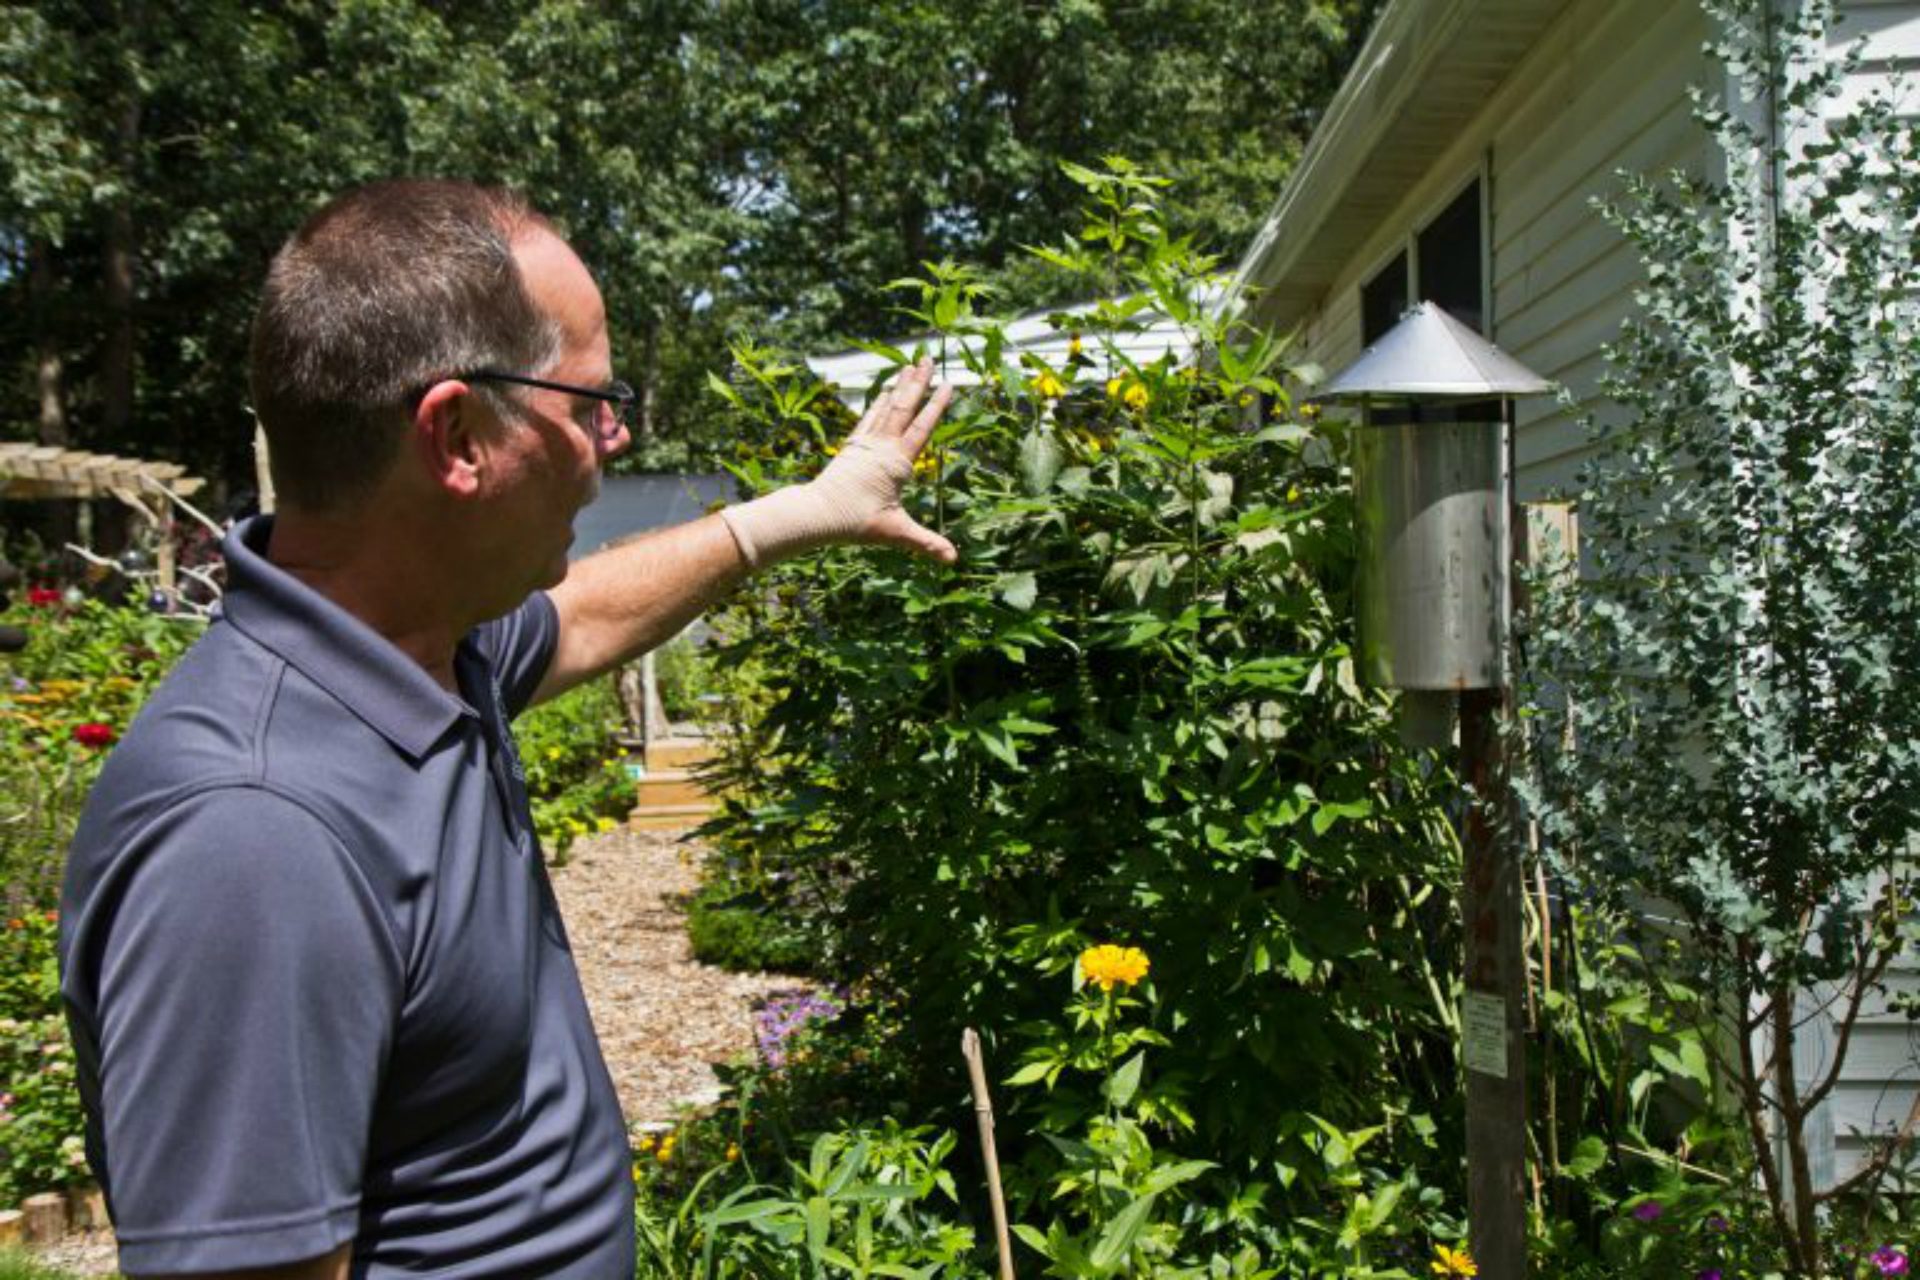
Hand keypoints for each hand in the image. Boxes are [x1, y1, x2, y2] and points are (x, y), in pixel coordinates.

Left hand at [717, 359, 958, 567]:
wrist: (818, 514)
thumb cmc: (856, 522)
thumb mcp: (895, 533)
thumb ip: (925, 543)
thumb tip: (953, 559)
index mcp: (898, 462)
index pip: (922, 427)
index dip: (936, 406)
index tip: (949, 384)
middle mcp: (882, 447)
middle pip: (904, 407)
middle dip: (918, 382)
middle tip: (929, 358)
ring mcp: (866, 444)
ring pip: (886, 407)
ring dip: (900, 386)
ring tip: (910, 366)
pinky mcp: (852, 447)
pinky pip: (869, 417)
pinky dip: (878, 402)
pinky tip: (883, 391)